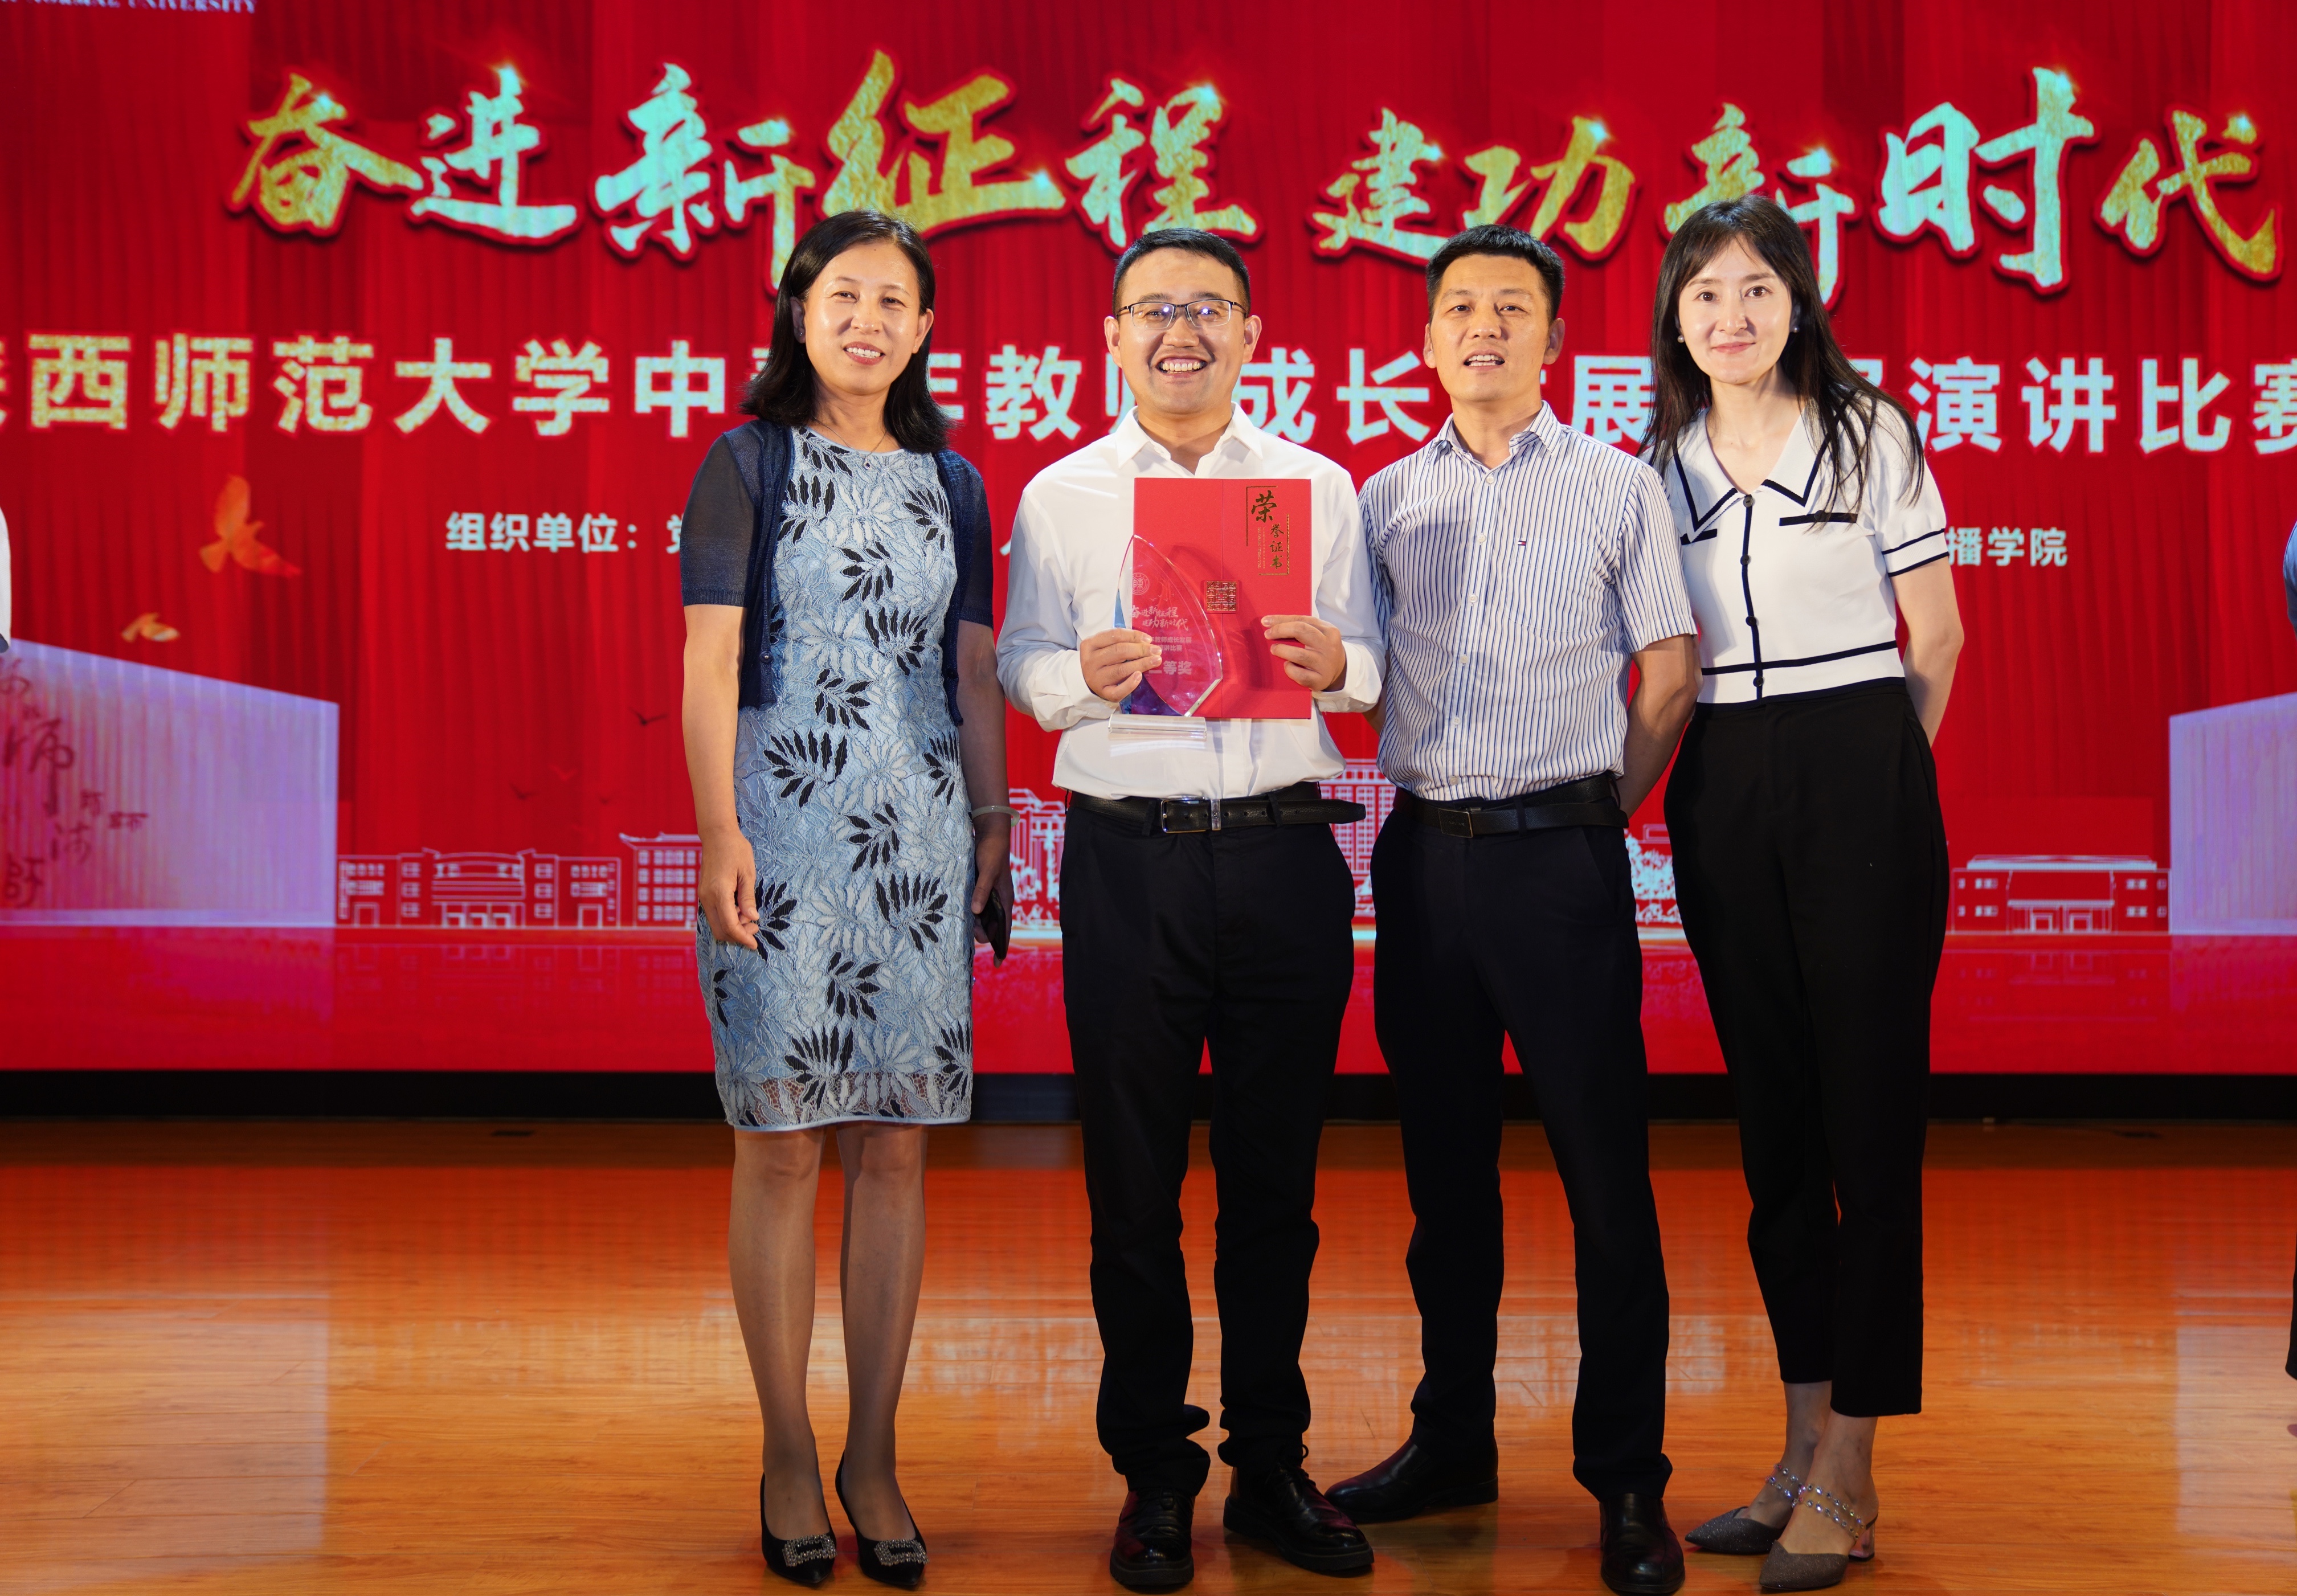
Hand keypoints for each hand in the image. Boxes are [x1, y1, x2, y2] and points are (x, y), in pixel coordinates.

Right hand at [698, 825, 758, 948]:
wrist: (717, 835)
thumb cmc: (735, 849)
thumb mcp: (747, 872)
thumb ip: (748, 897)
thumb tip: (752, 918)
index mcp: (719, 893)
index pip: (730, 925)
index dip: (743, 938)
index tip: (755, 945)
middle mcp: (707, 898)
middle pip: (720, 930)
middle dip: (737, 936)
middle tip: (755, 929)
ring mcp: (703, 896)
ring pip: (715, 925)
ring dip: (732, 928)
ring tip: (749, 918)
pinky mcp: (704, 894)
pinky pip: (714, 915)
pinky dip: (727, 919)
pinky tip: (740, 911)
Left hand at [970, 817, 1011, 940]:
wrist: (990, 834)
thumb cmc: (992, 852)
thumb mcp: (987, 871)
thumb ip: (981, 891)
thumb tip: (975, 912)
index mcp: (1005, 899)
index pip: (1005, 928)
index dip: (1001, 946)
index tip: (998, 963)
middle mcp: (999, 900)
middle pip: (992, 925)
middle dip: (983, 934)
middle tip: (970, 937)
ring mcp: (990, 894)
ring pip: (983, 917)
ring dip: (975, 924)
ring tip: (963, 928)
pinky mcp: (981, 888)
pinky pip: (976, 906)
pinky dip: (970, 913)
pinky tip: (961, 916)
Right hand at [1080, 627, 1161, 702]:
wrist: (1087, 681)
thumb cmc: (1101, 660)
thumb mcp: (1104, 646)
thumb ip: (1121, 641)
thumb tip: (1147, 642)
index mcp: (1090, 644)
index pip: (1114, 635)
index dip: (1133, 636)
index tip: (1149, 639)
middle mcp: (1090, 661)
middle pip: (1118, 651)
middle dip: (1141, 650)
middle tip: (1156, 650)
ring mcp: (1095, 679)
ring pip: (1120, 670)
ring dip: (1141, 664)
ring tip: (1156, 660)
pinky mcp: (1103, 693)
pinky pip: (1118, 691)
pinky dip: (1130, 684)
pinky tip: (1139, 677)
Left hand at [1261, 614, 1347, 691]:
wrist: (1339, 671)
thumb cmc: (1322, 648)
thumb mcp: (1319, 633)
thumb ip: (1301, 626)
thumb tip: (1272, 622)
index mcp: (1329, 631)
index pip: (1301, 620)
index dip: (1281, 620)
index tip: (1266, 621)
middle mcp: (1328, 646)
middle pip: (1300, 631)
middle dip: (1280, 630)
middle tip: (1268, 634)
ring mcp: (1324, 664)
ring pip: (1299, 655)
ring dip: (1282, 650)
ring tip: (1274, 649)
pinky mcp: (1319, 680)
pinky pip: (1300, 674)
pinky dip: (1289, 669)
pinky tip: (1286, 665)